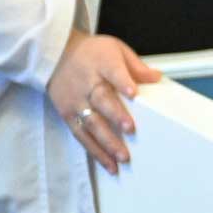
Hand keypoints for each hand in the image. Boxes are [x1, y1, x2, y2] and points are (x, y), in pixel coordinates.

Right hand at [48, 31, 161, 175]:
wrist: (55, 55)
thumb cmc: (91, 53)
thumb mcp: (114, 49)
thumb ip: (135, 65)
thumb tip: (156, 77)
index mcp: (101, 64)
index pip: (113, 72)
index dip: (123, 82)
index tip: (134, 93)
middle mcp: (87, 84)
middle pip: (101, 101)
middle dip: (116, 116)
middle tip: (131, 130)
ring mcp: (76, 102)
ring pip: (91, 124)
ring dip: (107, 142)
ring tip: (122, 158)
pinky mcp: (67, 115)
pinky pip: (81, 135)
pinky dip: (94, 151)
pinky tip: (108, 164)